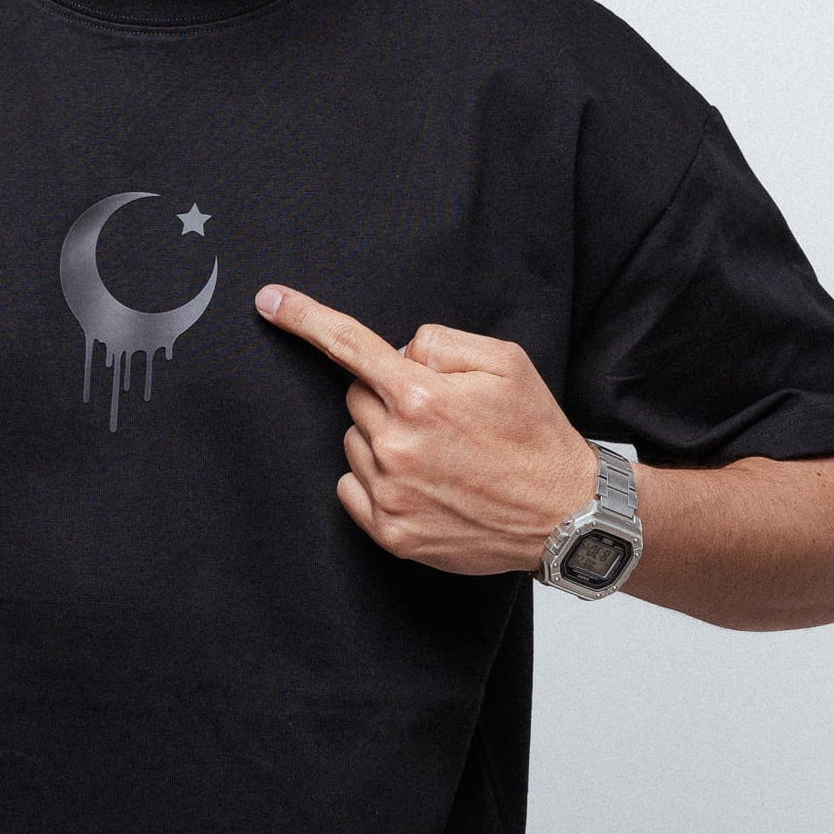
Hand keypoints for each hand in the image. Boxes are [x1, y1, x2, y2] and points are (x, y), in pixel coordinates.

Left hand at [255, 283, 597, 574]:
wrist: (564, 514)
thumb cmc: (536, 434)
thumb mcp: (505, 361)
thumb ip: (440, 342)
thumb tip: (398, 353)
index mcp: (422, 397)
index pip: (350, 346)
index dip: (304, 318)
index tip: (269, 300)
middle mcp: (397, 445)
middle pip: (356, 399)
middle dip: (387, 397)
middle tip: (439, 417)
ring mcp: (391, 493)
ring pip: (355, 443)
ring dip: (383, 440)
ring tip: (440, 455)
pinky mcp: (391, 533)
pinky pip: (351, 488)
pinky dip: (375, 480)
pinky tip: (421, 483)